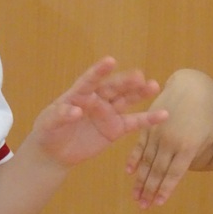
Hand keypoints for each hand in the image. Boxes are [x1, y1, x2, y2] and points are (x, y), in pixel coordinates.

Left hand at [29, 57, 167, 167]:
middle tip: (139, 76)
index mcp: (79, 93)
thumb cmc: (48, 132)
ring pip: (127, 100)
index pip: (90, 80)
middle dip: (126, 82)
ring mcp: (108, 112)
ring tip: (154, 86)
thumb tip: (76, 110)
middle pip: (113, 88)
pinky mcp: (116, 128)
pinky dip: (149, 119)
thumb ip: (61, 114)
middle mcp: (97, 99)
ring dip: (140, 93)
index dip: (100, 71)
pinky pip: (134, 122)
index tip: (110, 61)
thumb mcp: (49, 123)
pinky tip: (164, 114)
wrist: (55, 152)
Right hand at [126, 69, 212, 208]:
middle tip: (142, 206)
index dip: (165, 190)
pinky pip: (140, 145)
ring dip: (140, 180)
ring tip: (135, 196)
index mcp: (187, 147)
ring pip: (147, 161)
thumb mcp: (205, 137)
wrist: (192, 87)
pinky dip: (134, 159)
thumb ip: (191, 156)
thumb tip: (177, 173)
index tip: (157, 203)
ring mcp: (157, 134)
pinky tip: (130, 172)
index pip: (174, 174)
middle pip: (158, 171)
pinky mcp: (148, 125)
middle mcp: (170, 142)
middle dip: (149, 190)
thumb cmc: (205, 114)